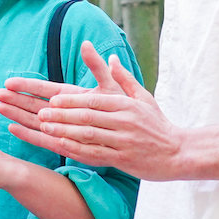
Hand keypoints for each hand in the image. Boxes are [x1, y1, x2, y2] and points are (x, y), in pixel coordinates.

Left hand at [0, 41, 188, 178]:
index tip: (53, 99)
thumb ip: (124, 78)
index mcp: (127, 105)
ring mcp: (124, 142)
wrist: (178, 153)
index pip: (95, 100)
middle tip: (41, 113)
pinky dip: (76, 150)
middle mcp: (125, 122)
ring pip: (88, 135)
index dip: (72, 100)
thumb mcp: (144, 97)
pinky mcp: (123, 160)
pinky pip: (95, 155)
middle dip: (62, 114)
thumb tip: (111, 58)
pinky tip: (61, 146)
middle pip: (87, 116)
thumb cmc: (157, 124)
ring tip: (45, 128)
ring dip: (64, 131)